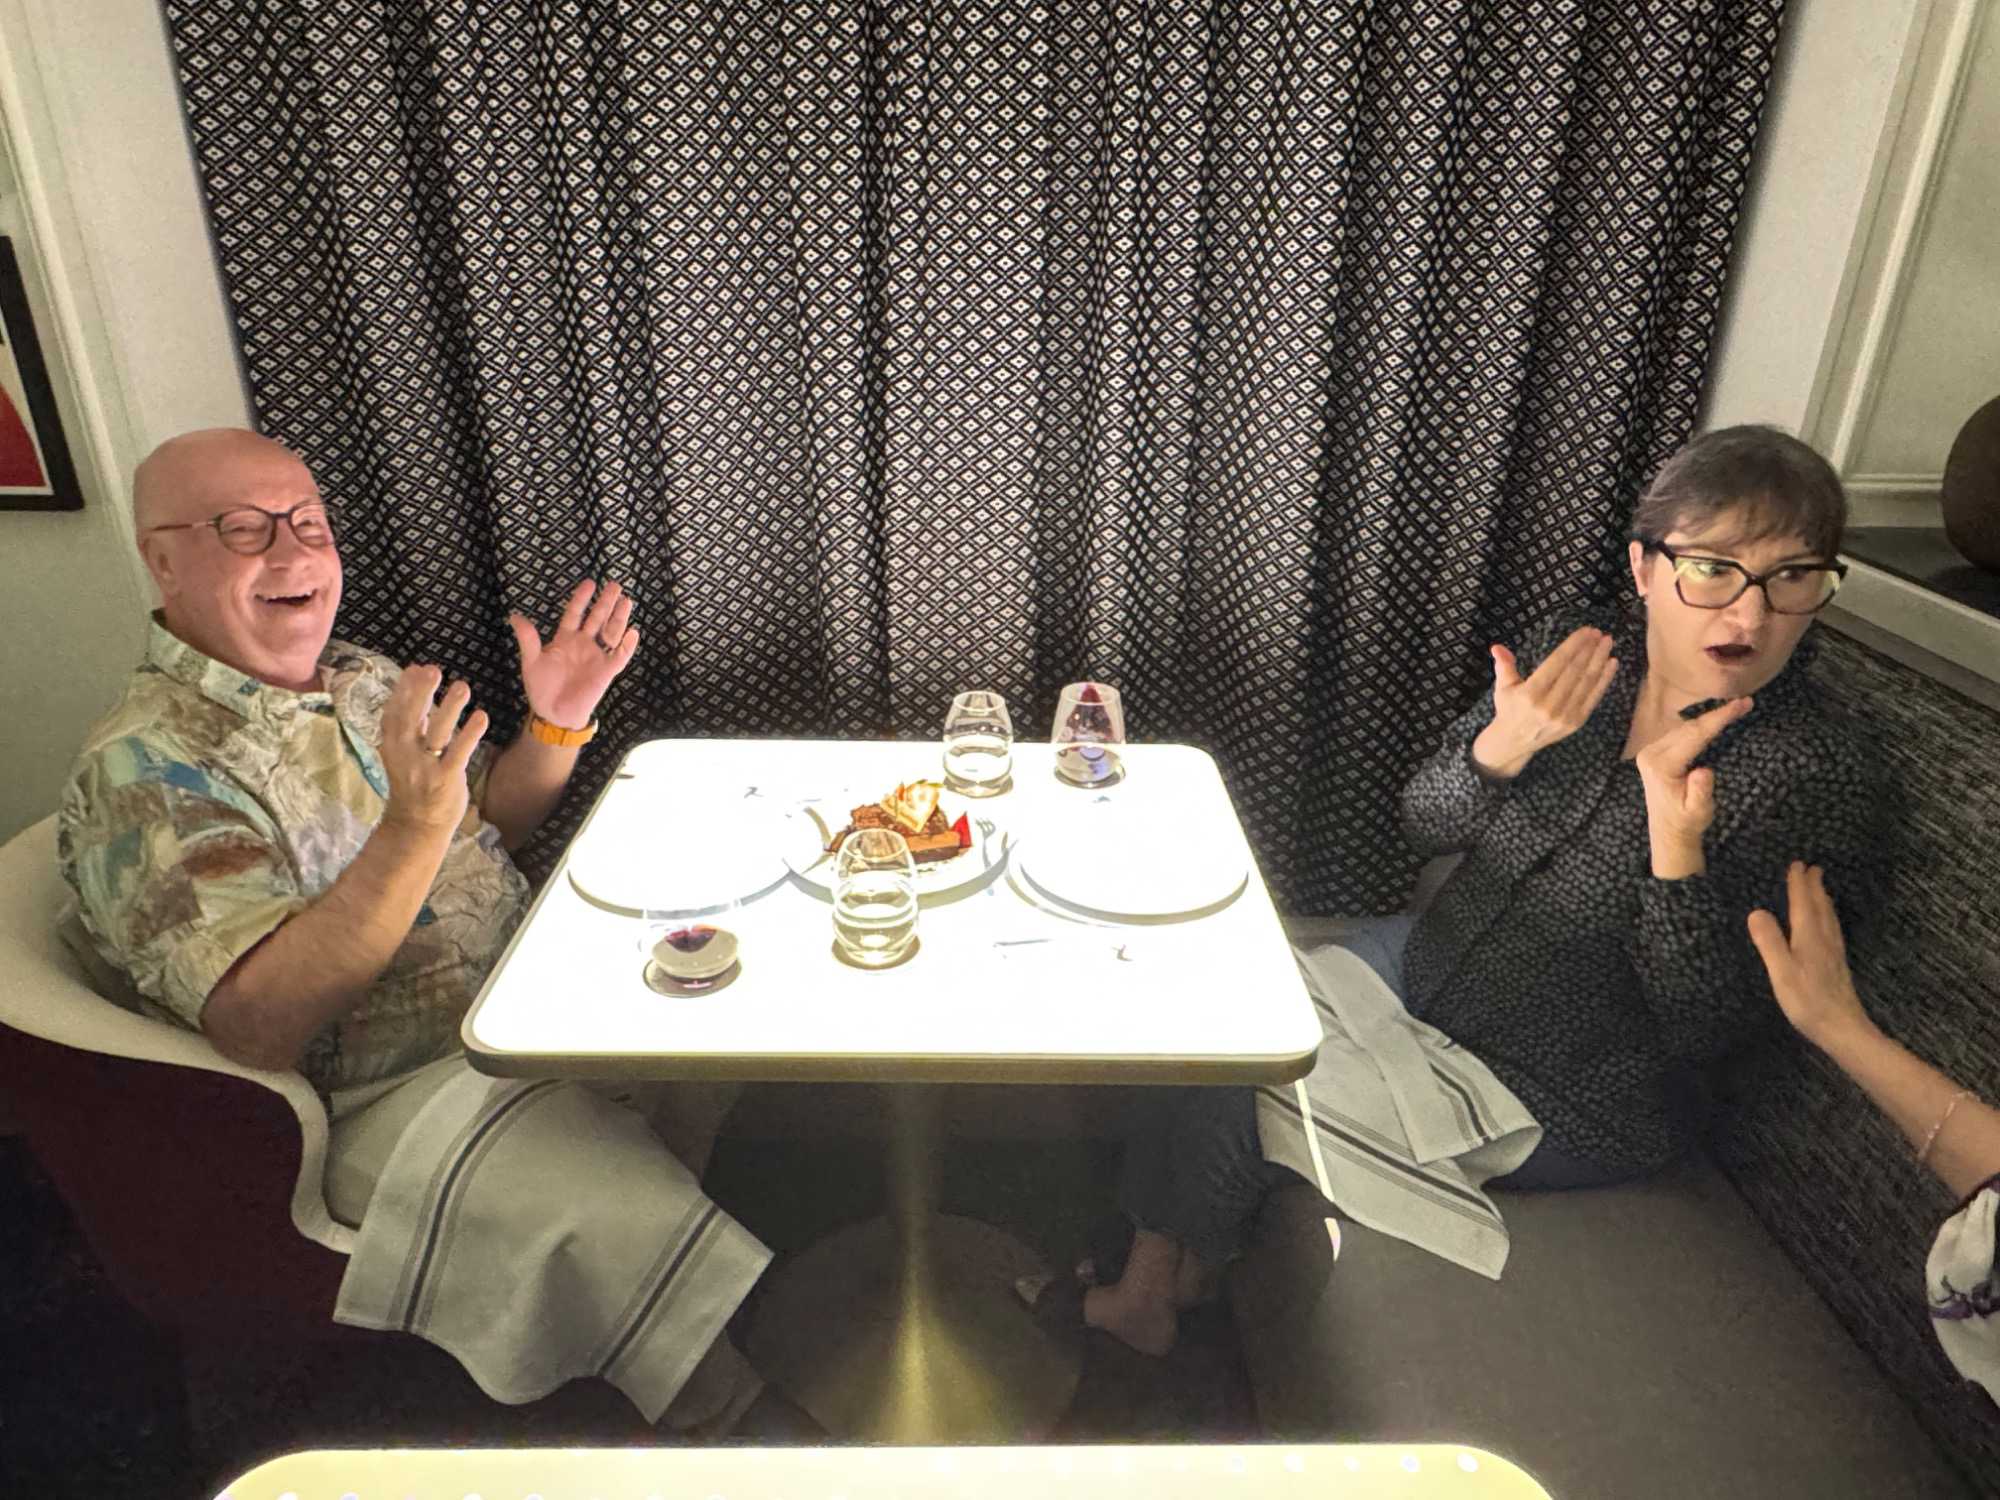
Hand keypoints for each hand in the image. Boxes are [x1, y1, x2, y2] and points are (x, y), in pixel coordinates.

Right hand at [378, 664, 487, 837]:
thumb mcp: (404, 751)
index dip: (403, 689)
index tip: (415, 667)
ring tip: (462, 686)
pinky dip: (470, 735)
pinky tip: (481, 716)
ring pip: (437, 734)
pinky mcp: (445, 780)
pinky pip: (458, 754)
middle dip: (419, 694)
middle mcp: (405, 754)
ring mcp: (425, 768)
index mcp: (392, 745)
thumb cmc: (414, 781)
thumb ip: (412, 719)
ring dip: (449, 709)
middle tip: (432, 670)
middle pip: (410, 719)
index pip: (394, 712)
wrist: (417, 825)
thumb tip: (414, 681)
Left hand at [509, 579, 638, 732]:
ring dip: (618, 617)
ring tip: (626, 601)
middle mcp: (583, 644)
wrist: (553, 713)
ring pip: (611, 632)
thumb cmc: (541, 688)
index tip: (590, 583)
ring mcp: (596, 656)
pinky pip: (619, 656)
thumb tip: (515, 616)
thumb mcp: (531, 662)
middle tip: (615, 585)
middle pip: (597, 618)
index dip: (582, 599)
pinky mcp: (606, 671)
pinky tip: (632, 633)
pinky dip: (626, 646)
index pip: (575, 613)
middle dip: (606, 602)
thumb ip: (528, 639)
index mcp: (565, 639)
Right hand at [1470, 626, 1618, 778]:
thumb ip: (1504, 666)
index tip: (1586, 631)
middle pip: (1575, 670)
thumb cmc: (1509, 709)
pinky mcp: (1576, 722)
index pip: (1557, 663)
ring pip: (1587, 682)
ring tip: (1607, 642)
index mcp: (1530, 694)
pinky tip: (1612, 663)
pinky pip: (1594, 697)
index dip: (1574, 645)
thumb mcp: (1502, 687)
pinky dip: (1605, 679)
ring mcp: (1565, 715)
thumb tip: (1496, 647)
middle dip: (1589, 648)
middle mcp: (1548, 705)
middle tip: (1599, 632)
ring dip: (1600, 659)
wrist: (1514, 742)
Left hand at [1634, 695, 1751, 876]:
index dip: (1718, 719)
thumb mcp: (1698, 811)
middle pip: (1689, 728)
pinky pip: (1680, 733)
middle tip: (1745, 703)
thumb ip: (1700, 791)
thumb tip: (1704, 771)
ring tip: (1736, 707)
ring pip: (1685, 728)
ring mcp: (1650, 751)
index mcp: (1661, 765)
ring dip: (1710, 718)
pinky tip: (1716, 719)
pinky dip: (1700, 726)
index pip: (1694, 736)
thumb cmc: (1686, 822)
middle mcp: (1651, 754)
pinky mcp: (1655, 752)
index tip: (1740, 705)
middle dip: (1718, 715)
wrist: (1668, 830)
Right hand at [1747, 862, 1875, 1050]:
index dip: (1799, 885)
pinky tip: (1828, 926)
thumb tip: (1756, 911)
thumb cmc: (1808, 1003)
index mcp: (1809, 939)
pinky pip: (1832, 931)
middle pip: (1820, 908)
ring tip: (1821, 890)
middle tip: (1813, 868)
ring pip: (1829, 919)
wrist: (1843, 1029)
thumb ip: (1770, 942)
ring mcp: (1834, 954)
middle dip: (1814, 888)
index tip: (1797, 864)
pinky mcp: (1837, 966)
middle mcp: (1824, 941)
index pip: (1803, 905)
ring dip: (1824, 901)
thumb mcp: (1782, 973)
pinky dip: (1829, 919)